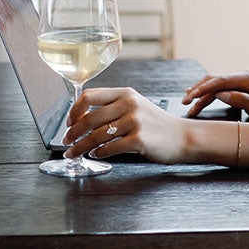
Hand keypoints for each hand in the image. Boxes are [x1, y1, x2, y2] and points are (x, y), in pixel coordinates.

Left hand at [64, 87, 188, 162]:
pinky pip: (110, 148)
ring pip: (96, 135)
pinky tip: (95, 155)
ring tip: (74, 153)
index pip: (89, 96)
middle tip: (66, 141)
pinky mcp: (139, 139)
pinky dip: (98, 153)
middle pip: (90, 118)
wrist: (182, 136)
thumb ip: (113, 107)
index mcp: (126, 93)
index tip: (69, 122)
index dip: (74, 110)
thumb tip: (82, 118)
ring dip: (81, 146)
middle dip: (73, 133)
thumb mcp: (136, 106)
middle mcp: (129, 104)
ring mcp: (135, 121)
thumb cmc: (156, 124)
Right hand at [183, 71, 248, 122]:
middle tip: (184, 102)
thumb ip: (242, 100)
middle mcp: (245, 77)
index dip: (204, 88)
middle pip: (216, 80)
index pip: (222, 80)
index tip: (191, 96)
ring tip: (186, 103)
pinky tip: (196, 97)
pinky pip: (220, 90)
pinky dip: (207, 95)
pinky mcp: (240, 90)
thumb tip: (220, 93)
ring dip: (201, 93)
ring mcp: (242, 82)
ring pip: (215, 84)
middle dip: (199, 90)